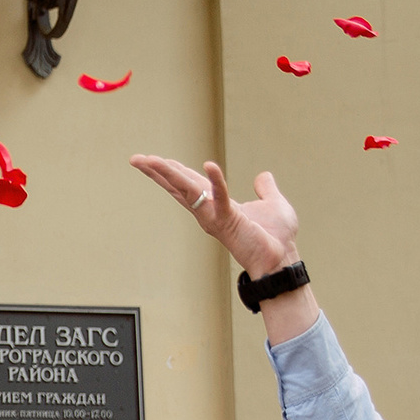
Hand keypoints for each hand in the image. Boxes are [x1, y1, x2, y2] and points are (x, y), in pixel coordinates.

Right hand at [129, 156, 299, 278]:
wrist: (282, 260)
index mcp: (217, 205)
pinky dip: (216, 182)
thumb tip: (263, 176)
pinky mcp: (229, 221)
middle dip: (157, 171)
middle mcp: (209, 211)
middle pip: (178, 186)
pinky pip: (221, 199)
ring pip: (187, 190)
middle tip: (136, 159)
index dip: (171, 171)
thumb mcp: (272, 204)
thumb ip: (266, 189)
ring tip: (150, 160)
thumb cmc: (276, 238)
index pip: (189, 184)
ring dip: (169, 174)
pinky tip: (209, 165)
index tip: (153, 160)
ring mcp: (216, 217)